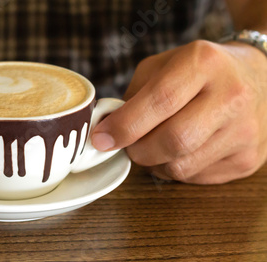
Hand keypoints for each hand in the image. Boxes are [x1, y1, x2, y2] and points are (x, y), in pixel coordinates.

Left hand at [92, 40, 266, 183]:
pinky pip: (196, 178)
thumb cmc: (200, 72)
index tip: (101, 139)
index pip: (160, 100)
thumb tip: (108, 129)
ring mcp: (244, 131)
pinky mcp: (248, 159)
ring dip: (155, 163)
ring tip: (155, 146)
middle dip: (138, 150)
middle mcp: (231, 96)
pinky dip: (176, 169)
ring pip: (182, 167)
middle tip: (128, 145)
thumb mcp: (163, 65)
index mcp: (204, 64)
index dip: (125, 125)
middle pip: (173, 140)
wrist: (258, 78)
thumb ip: (133, 94)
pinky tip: (180, 152)